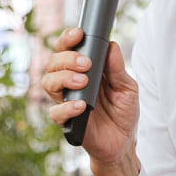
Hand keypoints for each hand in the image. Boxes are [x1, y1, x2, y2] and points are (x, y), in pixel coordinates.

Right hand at [40, 27, 138, 167]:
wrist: (123, 141)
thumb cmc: (123, 111)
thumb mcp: (127, 88)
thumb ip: (117, 69)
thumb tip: (112, 46)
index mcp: (85, 70)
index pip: (69, 49)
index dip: (68, 39)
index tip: (78, 34)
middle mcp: (71, 82)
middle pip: (53, 62)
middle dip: (67, 59)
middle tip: (86, 64)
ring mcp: (66, 100)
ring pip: (48, 82)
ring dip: (64, 78)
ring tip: (83, 82)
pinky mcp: (66, 120)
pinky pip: (55, 112)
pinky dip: (66, 107)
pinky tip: (81, 106)